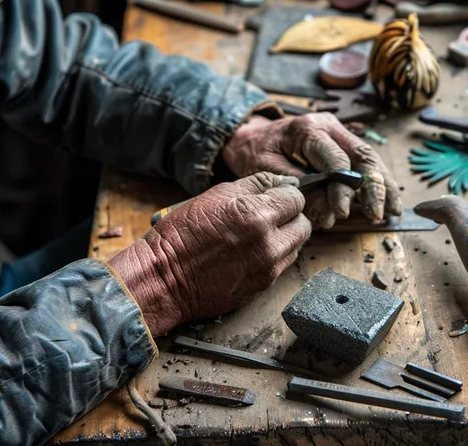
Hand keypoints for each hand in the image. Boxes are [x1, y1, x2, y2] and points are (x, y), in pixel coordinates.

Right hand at [108, 172, 310, 335]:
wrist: (164, 278)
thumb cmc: (183, 234)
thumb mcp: (216, 195)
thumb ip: (255, 185)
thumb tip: (283, 182)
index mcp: (256, 214)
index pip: (296, 199)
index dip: (287, 196)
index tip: (276, 198)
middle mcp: (268, 242)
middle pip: (304, 224)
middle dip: (291, 217)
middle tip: (271, 216)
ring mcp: (268, 267)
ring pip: (297, 246)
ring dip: (285, 238)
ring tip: (260, 235)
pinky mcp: (264, 286)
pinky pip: (283, 265)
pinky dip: (275, 256)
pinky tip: (253, 252)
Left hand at [221, 113, 402, 227]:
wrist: (249, 135)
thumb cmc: (254, 150)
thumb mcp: (267, 170)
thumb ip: (299, 190)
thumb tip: (327, 214)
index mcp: (309, 129)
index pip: (336, 162)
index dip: (342, 191)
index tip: (342, 214)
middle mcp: (329, 126)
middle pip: (362, 156)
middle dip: (374, 188)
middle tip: (378, 214)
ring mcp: (338, 132)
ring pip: (369, 158)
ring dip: (384, 185)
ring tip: (393, 210)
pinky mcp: (341, 142)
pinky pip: (363, 161)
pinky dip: (377, 182)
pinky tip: (387, 201)